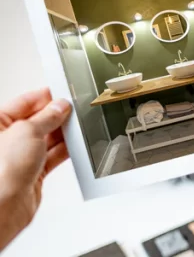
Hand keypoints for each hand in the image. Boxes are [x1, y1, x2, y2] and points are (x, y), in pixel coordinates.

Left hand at [0, 88, 70, 249]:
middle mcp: (6, 139)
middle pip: (37, 120)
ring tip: (78, 127)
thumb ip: (47, 117)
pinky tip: (75, 144)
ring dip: (63, 133)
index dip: (45, 97)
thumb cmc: (0, 171)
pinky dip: (65, 150)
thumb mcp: (27, 131)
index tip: (64, 93)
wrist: (4, 207)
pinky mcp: (32, 172)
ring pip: (47, 138)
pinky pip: (53, 156)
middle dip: (56, 116)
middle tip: (75, 110)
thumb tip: (60, 106)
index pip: (24, 102)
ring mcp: (19, 156)